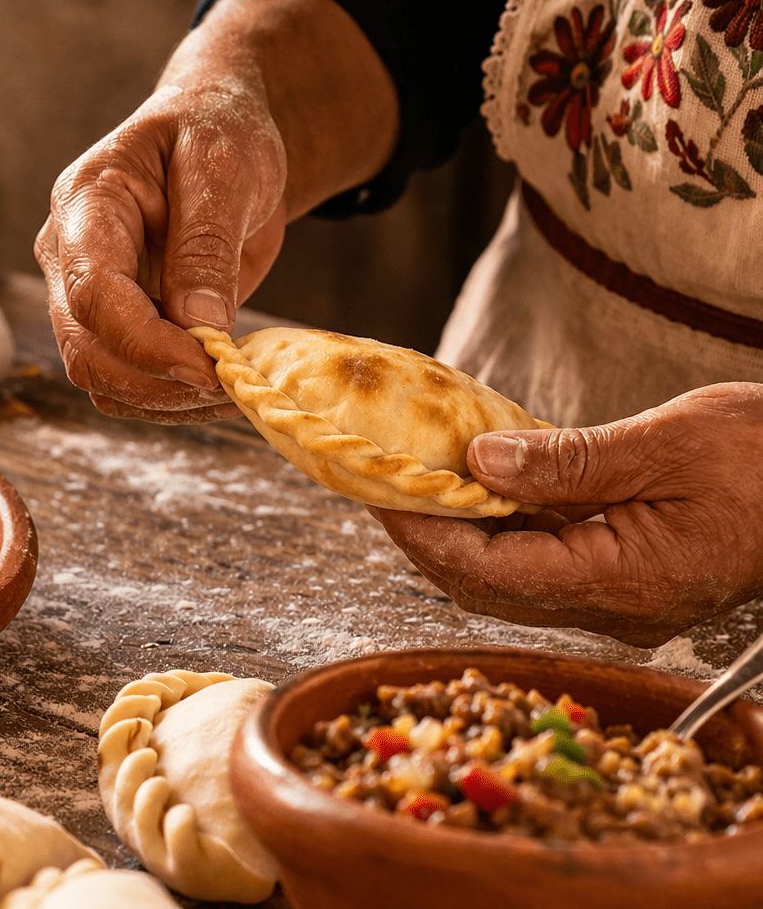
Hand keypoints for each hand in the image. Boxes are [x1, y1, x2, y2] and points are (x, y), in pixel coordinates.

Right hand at [34, 0, 397, 423]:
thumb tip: (198, 325)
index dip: (144, 341)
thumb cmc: (216, 130)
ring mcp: (83, 296)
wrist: (213, 132)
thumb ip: (207, 242)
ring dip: (165, 399)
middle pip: (86, 348)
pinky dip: (170, 399)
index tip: (207, 366)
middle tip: (231, 384)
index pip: (91, 292)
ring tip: (234, 386)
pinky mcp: (112, 325)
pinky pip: (125, 383)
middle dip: (157, 380)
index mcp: (85, 205)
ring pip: (99, 378)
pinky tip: (221, 384)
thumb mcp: (224, 166)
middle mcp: (68, 256)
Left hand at [371, 383, 762, 646]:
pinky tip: (479, 484)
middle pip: (489, 583)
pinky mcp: (628, 579)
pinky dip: (503, 526)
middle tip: (379, 480)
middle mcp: (616, 607)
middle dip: (426, 535)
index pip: (490, 571)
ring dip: (459, 531)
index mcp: (625, 581)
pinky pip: (544, 560)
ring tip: (415, 477)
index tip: (379, 491)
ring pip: (510, 577)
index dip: (424, 533)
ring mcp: (622, 599)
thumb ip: (570, 459)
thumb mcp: (670, 442)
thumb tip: (481, 463)